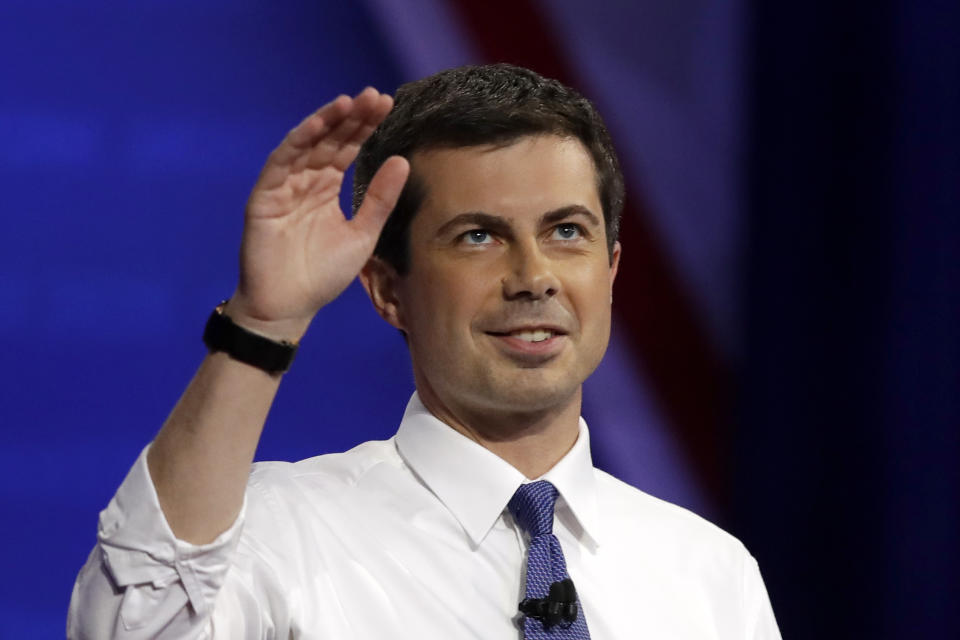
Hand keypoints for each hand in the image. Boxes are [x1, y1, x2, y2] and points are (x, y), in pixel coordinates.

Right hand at [225, 88, 409, 340]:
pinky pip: (281, 163)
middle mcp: (305, 181)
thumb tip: (402, 160)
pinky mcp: (264, 197)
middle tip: (374, 96)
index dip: (365, 128)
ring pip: (306, 146)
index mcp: (326, 189)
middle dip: (352, 119)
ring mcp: (283, 187)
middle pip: (330, 142)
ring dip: (327, 122)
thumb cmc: (322, 276)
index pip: (348, 150)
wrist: (288, 308)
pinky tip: (317, 125)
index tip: (387, 105)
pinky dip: (298, 142)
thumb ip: (379, 199)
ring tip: (350, 102)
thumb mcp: (362, 234)